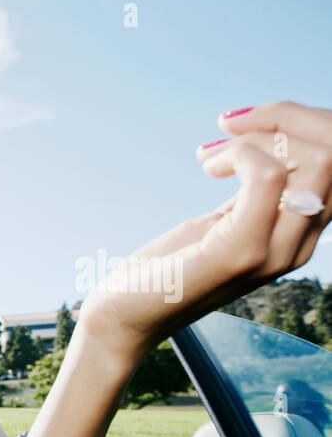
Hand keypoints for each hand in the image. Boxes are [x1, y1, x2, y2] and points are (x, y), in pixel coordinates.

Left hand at [78, 100, 331, 361]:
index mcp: (299, 236)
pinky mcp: (242, 251)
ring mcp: (275, 252)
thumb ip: (256, 192)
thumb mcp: (222, 221)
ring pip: (321, 159)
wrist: (124, 319)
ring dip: (264, 133)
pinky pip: (268, 176)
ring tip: (212, 151)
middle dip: (290, 118)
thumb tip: (272, 140)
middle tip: (231, 124)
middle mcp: (298, 246)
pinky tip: (208, 164)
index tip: (246, 121)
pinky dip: (238, 153)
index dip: (304, 124)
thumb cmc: (168, 269)